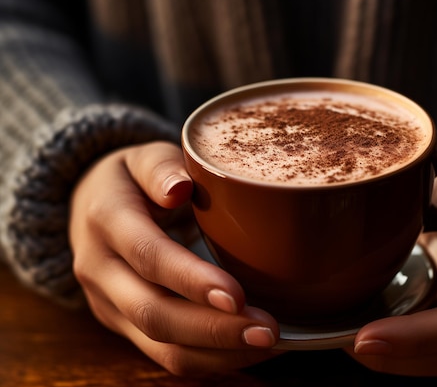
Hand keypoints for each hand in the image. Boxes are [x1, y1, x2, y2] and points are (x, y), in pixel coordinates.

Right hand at [69, 141, 281, 375]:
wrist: (89, 206)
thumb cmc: (131, 179)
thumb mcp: (142, 157)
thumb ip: (160, 168)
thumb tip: (180, 188)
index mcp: (106, 219)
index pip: (148, 257)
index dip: (191, 280)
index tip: (238, 296)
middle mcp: (100, 269)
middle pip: (153, 313)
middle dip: (213, 329)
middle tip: (268, 330)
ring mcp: (109, 303)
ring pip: (159, 345)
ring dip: (217, 352)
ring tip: (268, 344)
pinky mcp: (123, 324)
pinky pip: (163, 354)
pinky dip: (209, 358)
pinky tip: (249, 349)